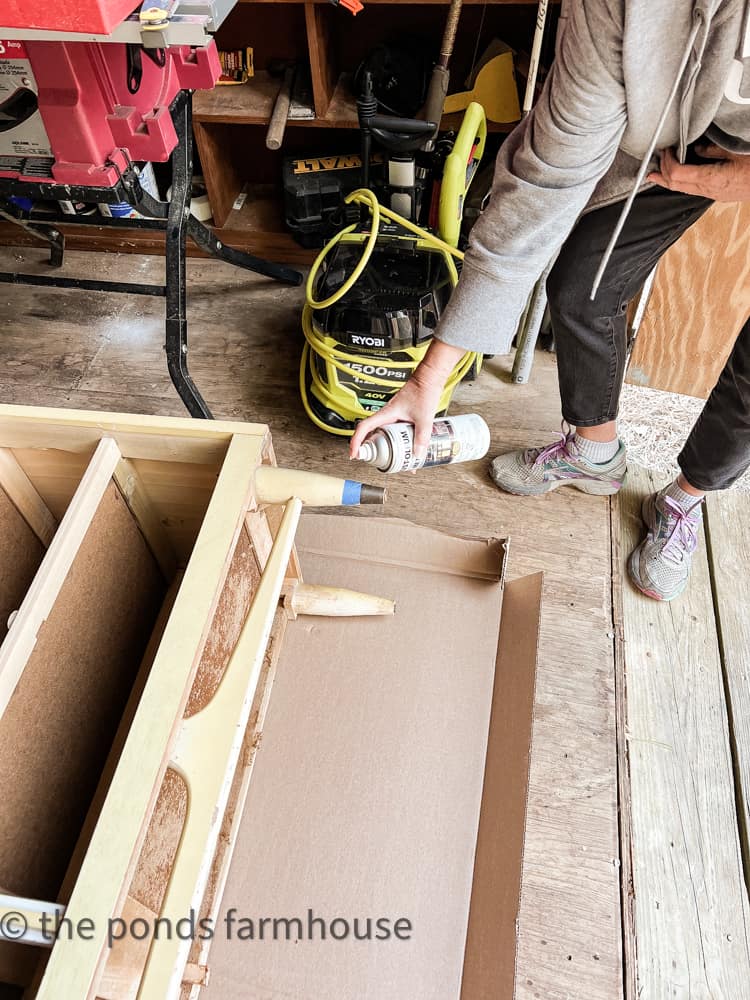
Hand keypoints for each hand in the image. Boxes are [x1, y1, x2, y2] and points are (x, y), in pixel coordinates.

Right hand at [349, 339, 465, 459]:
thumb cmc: (423, 391)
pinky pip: (395, 433)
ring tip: (393, 460)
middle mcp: (387, 416)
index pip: (364, 427)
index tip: (354, 453)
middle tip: (374, 461)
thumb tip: (418, 454)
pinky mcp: (402, 418)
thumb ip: (422, 436)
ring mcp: (394, 417)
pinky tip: (408, 450)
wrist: (429, 379)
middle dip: (370, 449)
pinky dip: (398, 443)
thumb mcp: (424, 417)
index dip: (356, 441)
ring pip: (384, 435)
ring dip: (385, 447)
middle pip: (371, 434)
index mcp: (386, 413)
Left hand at [648, 145, 749, 201]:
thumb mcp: (737, 153)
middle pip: (676, 184)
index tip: (664, 150)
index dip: (666, 162)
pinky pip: (693, 190)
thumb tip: (698, 149)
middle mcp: (709, 189)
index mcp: (711, 178)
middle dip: (662, 173)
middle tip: (652, 163)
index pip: (678, 173)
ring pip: (683, 189)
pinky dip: (681, 183)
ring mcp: (713, 194)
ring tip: (657, 174)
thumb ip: (714, 151)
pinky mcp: (718, 195)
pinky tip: (679, 178)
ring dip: (669, 181)